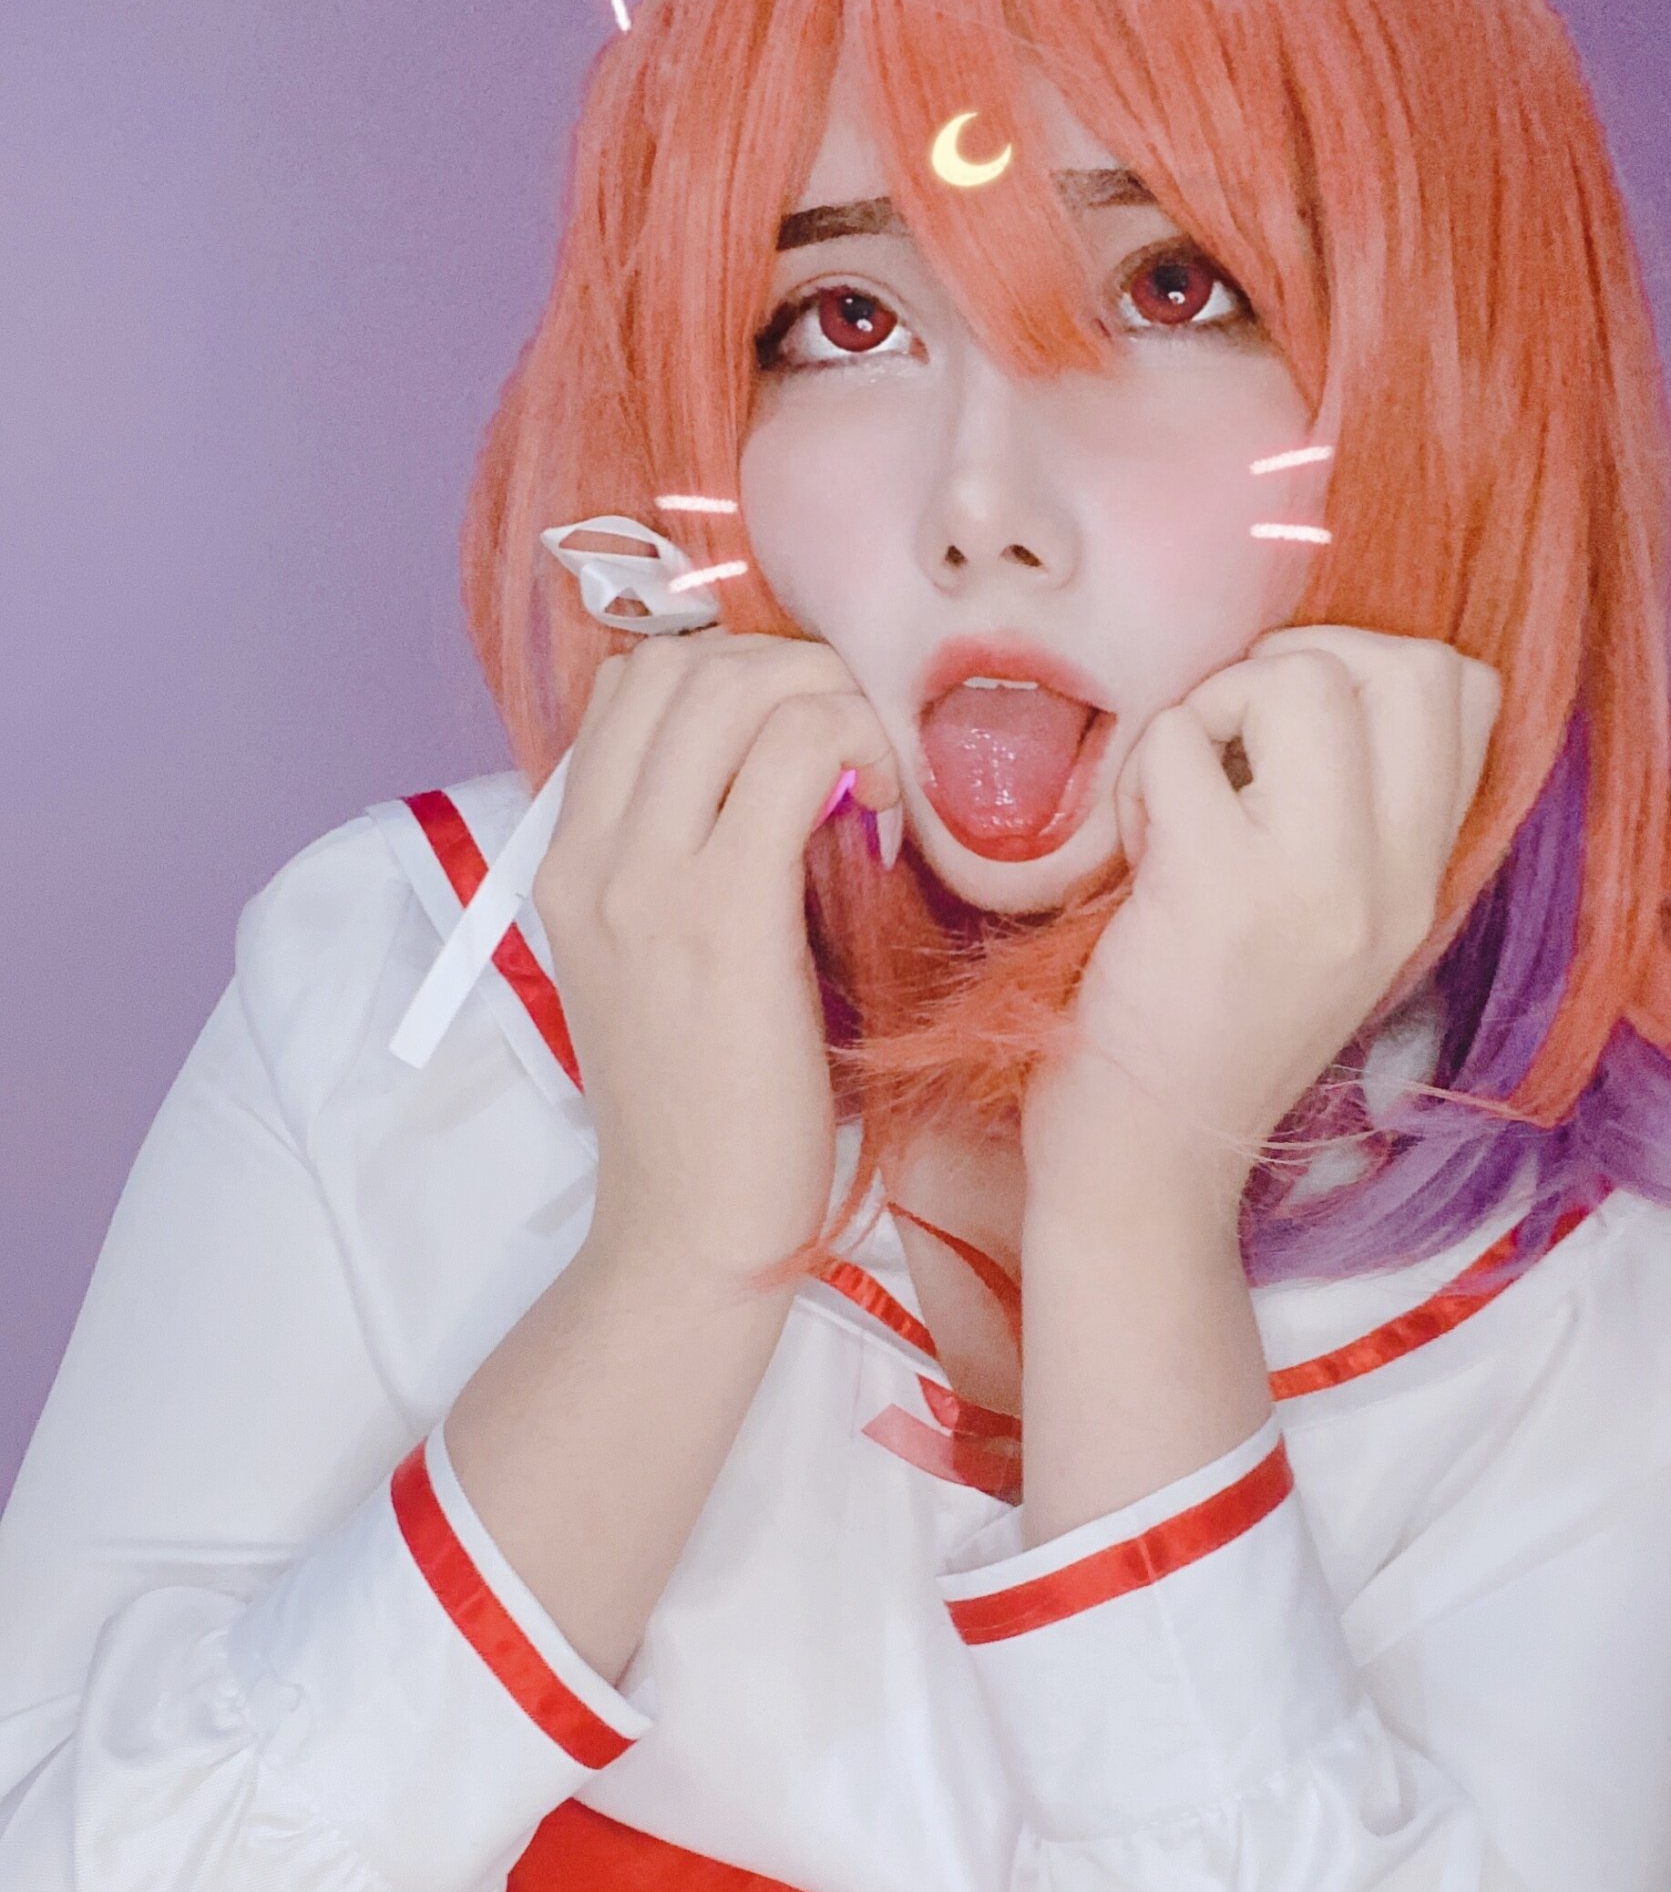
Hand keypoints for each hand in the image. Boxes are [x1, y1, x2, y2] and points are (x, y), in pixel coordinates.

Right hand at [533, 634, 901, 1290]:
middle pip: (683, 664)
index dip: (735, 673)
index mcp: (565, 858)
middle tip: (853, 741)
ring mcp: (648, 881)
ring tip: (871, 773)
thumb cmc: (701, 1105)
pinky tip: (885, 812)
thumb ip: (683, 862)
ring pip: (737, 686)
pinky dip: (857, 748)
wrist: (688, 1226)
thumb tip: (777, 772)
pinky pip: (796, 754)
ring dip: (828, 700)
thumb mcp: (653, 961)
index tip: (803, 733)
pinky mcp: (724, 916)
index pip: (632, 684)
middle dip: (789, 669)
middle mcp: (592, 853)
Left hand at [1024, 628, 1501, 1208]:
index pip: (1472, 693)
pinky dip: (1145, 768)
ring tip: (1184, 790)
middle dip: (1305, 660)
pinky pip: (1184, 739)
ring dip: (1216, 705)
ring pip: (1301, 679)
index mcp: (1426, 879)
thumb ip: (1356, 816)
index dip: (1375, 666)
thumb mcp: (1333, 924)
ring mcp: (1317, 882)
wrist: (1151, 1156)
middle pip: (1413, 662)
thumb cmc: (1213, 1030)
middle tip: (1236, 734)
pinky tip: (1138, 845)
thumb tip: (1317, 680)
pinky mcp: (1219, 888)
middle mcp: (1396, 878)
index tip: (1295, 726)